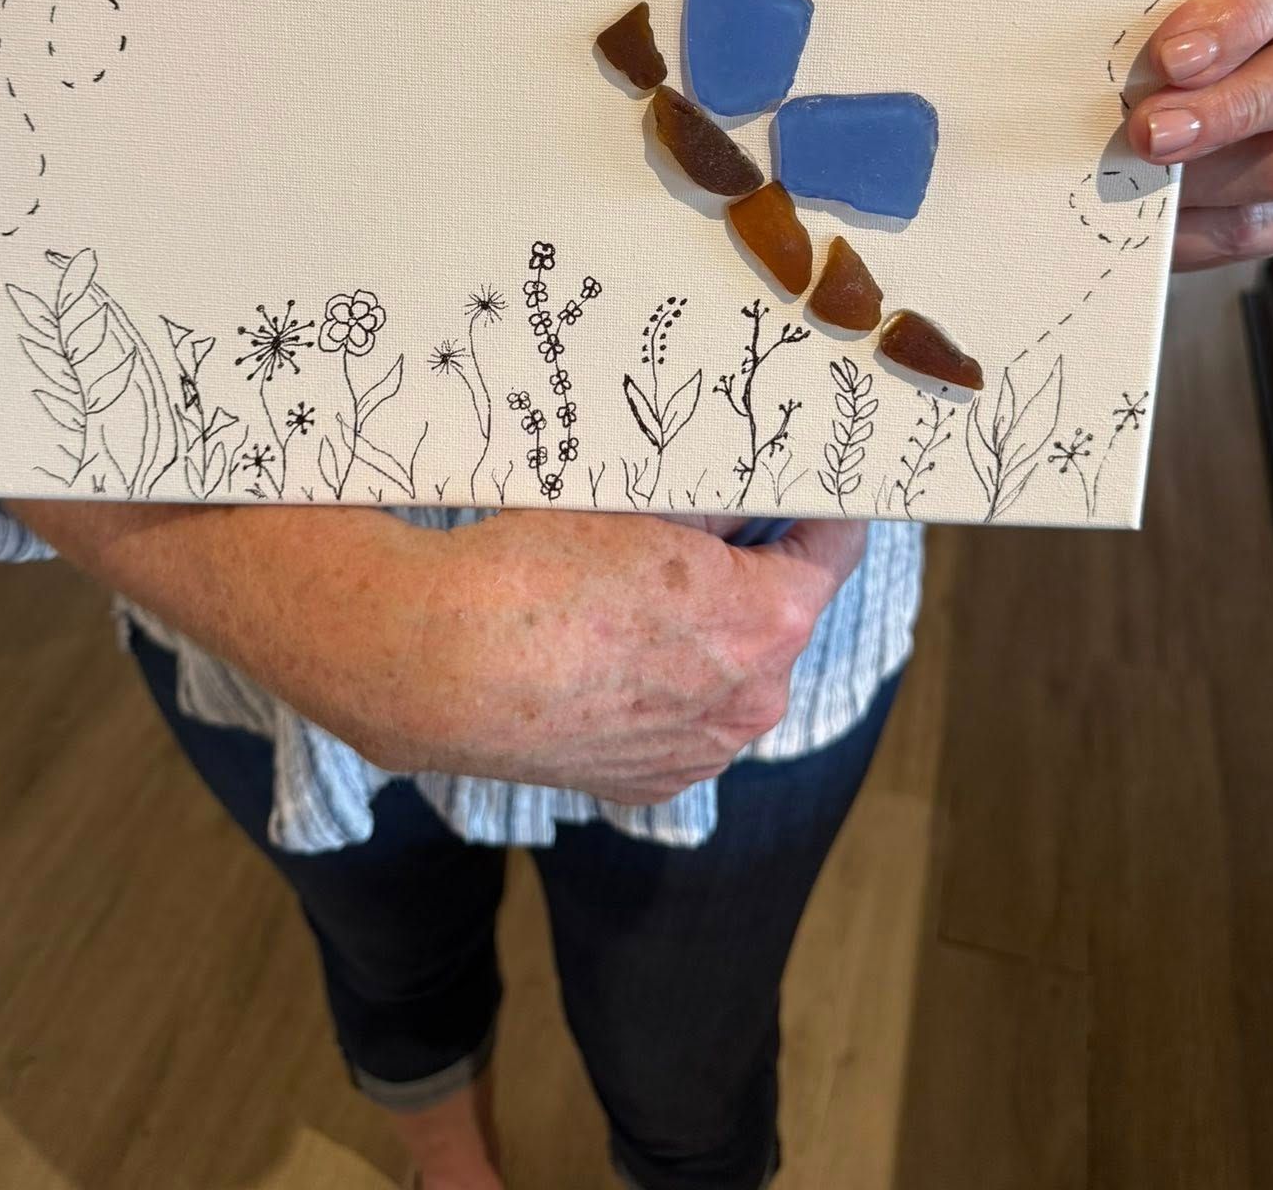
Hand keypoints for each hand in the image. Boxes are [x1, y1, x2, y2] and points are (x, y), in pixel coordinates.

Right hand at [368, 509, 867, 805]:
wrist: (438, 662)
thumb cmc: (532, 571)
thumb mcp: (640, 504)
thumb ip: (718, 501)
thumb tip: (749, 494)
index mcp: (767, 623)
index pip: (834, 550)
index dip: (821, 509)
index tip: (809, 489)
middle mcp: (751, 702)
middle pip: (777, 615)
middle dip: (747, 573)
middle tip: (693, 530)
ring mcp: (701, 752)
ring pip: (727, 673)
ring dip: (703, 636)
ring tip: (630, 598)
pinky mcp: (650, 783)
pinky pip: (680, 720)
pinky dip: (660, 687)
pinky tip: (605, 654)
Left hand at [1126, 0, 1272, 271]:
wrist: (1103, 165)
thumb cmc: (1114, 82)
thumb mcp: (1120, 50)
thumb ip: (1126, 46)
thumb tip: (1085, 66)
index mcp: (1261, 5)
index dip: (1237, 17)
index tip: (1169, 56)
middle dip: (1228, 106)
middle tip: (1148, 132)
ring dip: (1208, 175)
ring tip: (1142, 178)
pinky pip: (1260, 225)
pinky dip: (1197, 227)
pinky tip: (1152, 220)